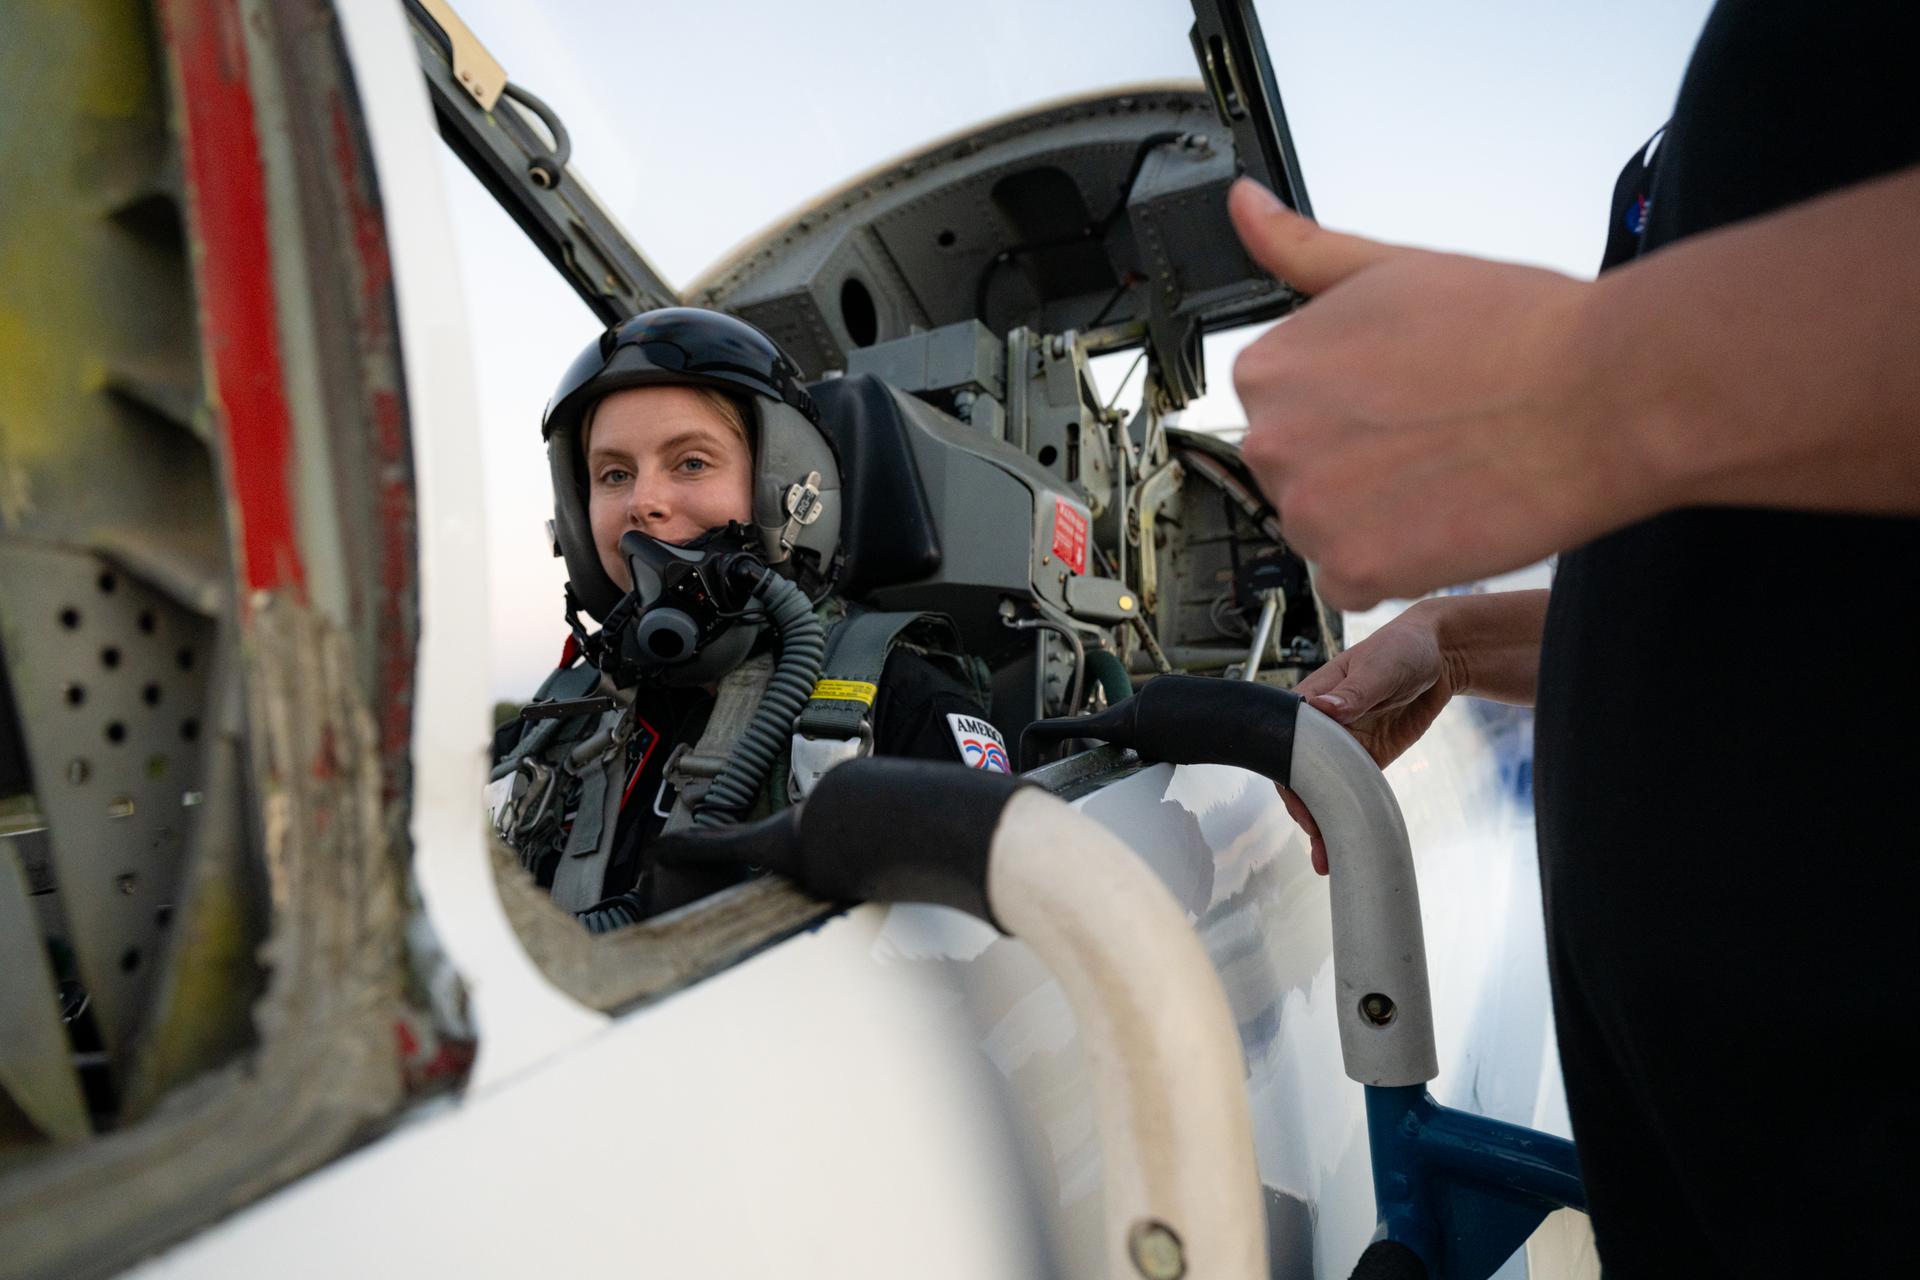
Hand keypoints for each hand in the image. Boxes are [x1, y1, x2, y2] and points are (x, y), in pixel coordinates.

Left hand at [1226, 180, 1653, 609]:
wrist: (1601, 394)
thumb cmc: (1513, 331)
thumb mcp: (1390, 268)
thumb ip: (1301, 250)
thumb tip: (1244, 208)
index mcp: (1268, 369)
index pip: (1277, 409)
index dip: (1341, 407)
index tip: (1391, 401)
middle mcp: (1270, 441)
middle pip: (1296, 472)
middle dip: (1350, 463)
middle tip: (1425, 437)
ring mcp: (1308, 511)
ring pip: (1323, 529)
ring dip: (1372, 517)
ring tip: (1443, 472)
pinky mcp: (1353, 569)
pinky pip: (1352, 582)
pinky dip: (1393, 565)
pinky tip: (1443, 517)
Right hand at [1278, 602, 1461, 874]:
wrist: (1439, 657)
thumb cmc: (1401, 648)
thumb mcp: (1379, 667)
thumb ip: (1353, 692)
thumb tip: (1323, 707)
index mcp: (1310, 702)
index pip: (1286, 746)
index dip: (1290, 778)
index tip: (1301, 805)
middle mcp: (1319, 729)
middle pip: (1298, 776)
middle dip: (1305, 811)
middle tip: (1318, 840)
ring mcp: (1341, 747)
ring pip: (1321, 791)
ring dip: (1321, 824)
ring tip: (1325, 859)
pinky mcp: (1365, 760)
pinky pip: (1349, 792)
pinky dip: (1344, 817)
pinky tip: (1341, 844)